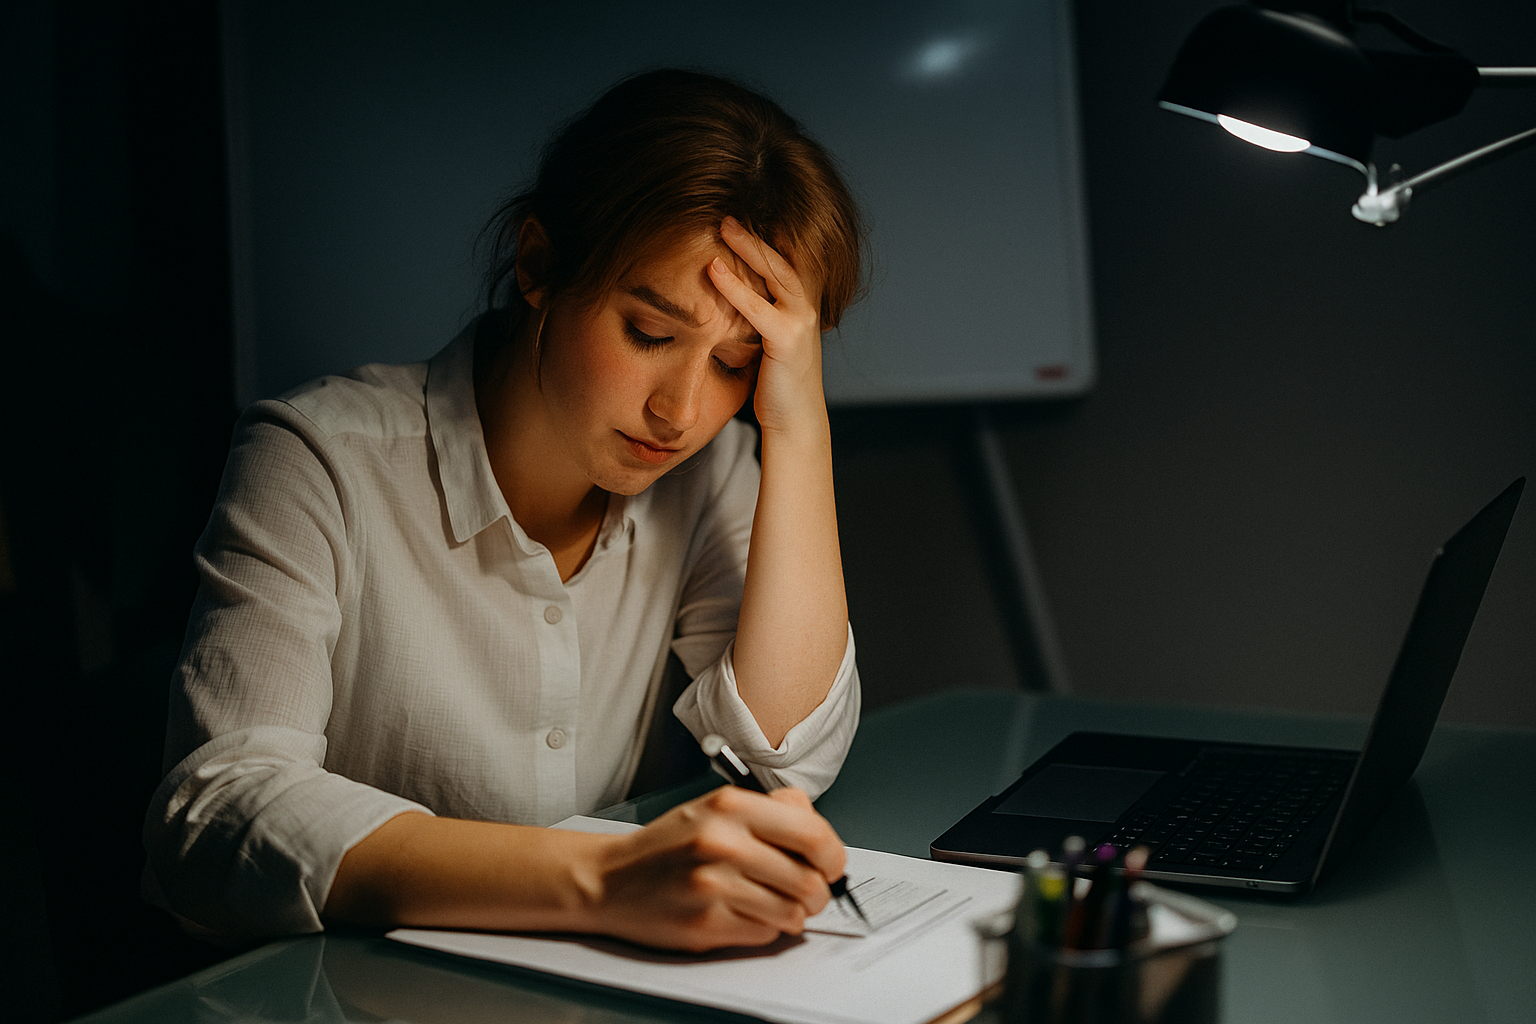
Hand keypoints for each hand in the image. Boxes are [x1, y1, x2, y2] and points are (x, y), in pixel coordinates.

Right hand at [586, 784, 846, 951]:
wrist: (610, 879)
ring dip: (793, 913)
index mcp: (731, 806)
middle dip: (818, 892)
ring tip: (773, 903)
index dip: (833, 855)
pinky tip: (745, 913)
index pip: (813, 833)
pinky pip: (765, 934)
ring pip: (792, 912)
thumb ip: (773, 811)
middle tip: (810, 892)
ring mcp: (714, 886)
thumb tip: (822, 836)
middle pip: (809, 880)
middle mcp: (723, 842)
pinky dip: (765, 928)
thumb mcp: (718, 806)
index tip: (831, 864)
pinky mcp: (706, 924)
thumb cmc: (670, 844)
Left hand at [707, 217, 827, 439]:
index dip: (761, 239)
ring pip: (775, 272)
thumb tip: (722, 298)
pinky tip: (713, 270)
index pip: (783, 261)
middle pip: (781, 258)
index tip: (734, 220)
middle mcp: (806, 307)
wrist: (795, 420)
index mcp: (800, 305)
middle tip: (725, 214)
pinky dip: (734, 286)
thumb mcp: (764, 340)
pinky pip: (758, 306)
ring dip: (748, 246)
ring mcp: (800, 321)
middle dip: (754, 234)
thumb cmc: (776, 383)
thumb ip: (753, 315)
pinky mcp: (788, 339)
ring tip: (722, 226)